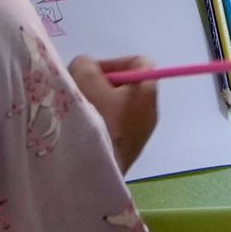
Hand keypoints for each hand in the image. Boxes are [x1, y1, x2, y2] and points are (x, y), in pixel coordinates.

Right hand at [68, 54, 162, 171]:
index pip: (138, 63)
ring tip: (79, 114)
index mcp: (147, 90)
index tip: (92, 75)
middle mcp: (150, 111)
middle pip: (127, 86)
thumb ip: (85, 65)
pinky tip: (84, 132)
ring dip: (98, 105)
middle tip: (81, 92)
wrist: (95, 169)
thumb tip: (87, 71)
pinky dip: (101, 124)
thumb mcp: (83, 77)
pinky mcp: (130, 151)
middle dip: (101, 85)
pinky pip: (117, 127)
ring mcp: (142, 133)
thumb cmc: (94, 119)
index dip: (113, 62)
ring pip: (119, 108)